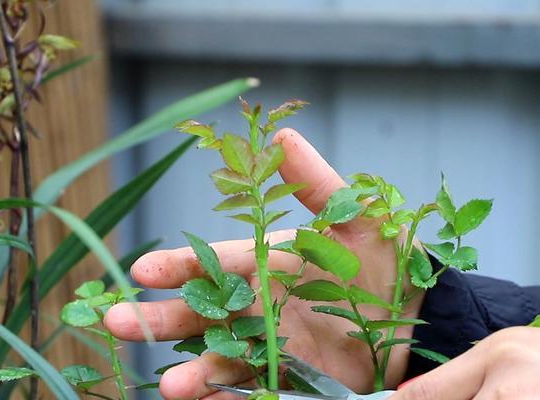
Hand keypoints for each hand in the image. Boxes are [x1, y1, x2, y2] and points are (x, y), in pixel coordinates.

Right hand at [103, 128, 423, 398]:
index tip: (142, 270)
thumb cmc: (390, 260)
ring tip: (170, 387)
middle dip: (160, 316)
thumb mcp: (358, 217)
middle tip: (116, 323)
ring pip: (221, 352)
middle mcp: (262, 299)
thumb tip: (282, 137)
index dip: (179, 265)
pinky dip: (226, 395)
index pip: (217, 260)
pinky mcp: (290, 372)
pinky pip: (252, 384)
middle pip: (203, 309)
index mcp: (270, 258)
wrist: (422, 317)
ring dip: (193, 368)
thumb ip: (317, 183)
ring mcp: (273, 339)